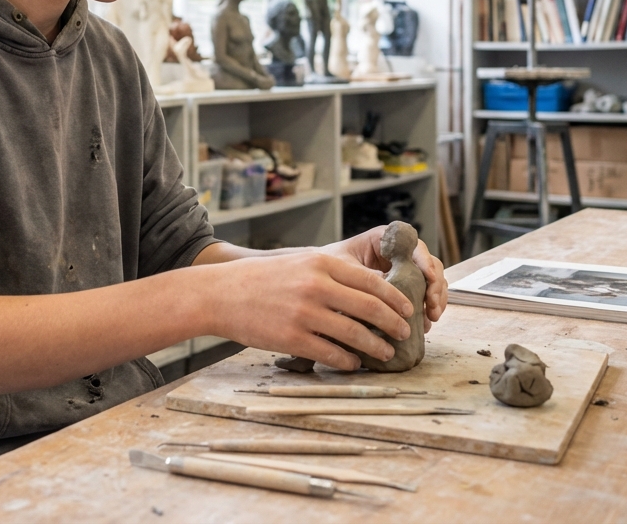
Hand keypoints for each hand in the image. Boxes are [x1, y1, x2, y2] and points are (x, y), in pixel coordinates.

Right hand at [203, 251, 414, 370]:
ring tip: (385, 353)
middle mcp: (315, 286)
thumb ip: (331, 273)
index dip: (395, 298)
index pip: (372, 281)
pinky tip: (354, 363)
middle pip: (371, 308)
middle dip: (394, 324)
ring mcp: (304, 314)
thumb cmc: (260, 279)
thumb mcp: (298, 263)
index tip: (406, 309)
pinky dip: (349, 361)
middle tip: (403, 333)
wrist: (220, 294)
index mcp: (320, 264)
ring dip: (376, 347)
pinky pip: (332, 354)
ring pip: (356, 334)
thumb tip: (371, 289)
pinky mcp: (292, 338)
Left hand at [320, 226, 447, 330]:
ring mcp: (404, 271)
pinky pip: (423, 296)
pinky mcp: (404, 288)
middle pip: (428, 263)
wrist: (319, 278)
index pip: (412, 244)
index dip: (424, 260)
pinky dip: (427, 309)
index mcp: (385, 238)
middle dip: (435, 285)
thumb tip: (389, 287)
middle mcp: (398, 253)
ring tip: (431, 318)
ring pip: (430, 281)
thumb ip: (365, 275)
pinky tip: (425, 324)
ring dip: (435, 299)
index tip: (430, 277)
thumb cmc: (327, 265)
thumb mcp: (343, 267)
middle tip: (432, 304)